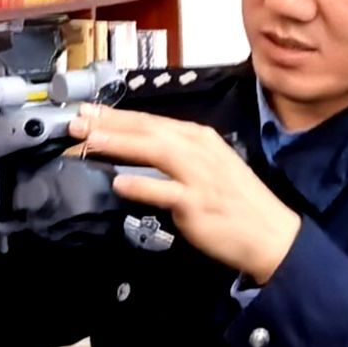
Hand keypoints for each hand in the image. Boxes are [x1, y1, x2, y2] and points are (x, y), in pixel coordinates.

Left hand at [68, 107, 302, 285]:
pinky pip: (165, 191)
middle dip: (109, 124)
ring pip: (154, 152)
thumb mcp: (209, 169)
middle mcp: (198, 150)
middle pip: (148, 130)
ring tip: (89, 142)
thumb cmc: (238, 204)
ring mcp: (199, 176)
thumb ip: (175, 159)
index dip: (117, 116)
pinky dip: (142, 185)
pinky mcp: (198, 203)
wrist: (271, 235)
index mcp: (200, 138)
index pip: (152, 121)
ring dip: (119, 144)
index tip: (88, 112)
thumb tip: (137, 155)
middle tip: (76, 121)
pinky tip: (119, 182)